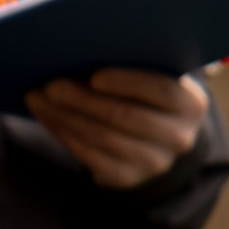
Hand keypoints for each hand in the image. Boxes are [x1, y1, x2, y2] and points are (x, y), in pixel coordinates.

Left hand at [26, 68, 209, 190]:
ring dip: (65, 116)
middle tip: (52, 85)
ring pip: (102, 138)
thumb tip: (80, 51)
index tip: (95, 76)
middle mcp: (178, 137)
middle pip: (126, 116)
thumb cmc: (146, 95)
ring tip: (38, 98)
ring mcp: (153, 162)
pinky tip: (47, 116)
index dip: (127, 83)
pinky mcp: (126, 177)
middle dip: (84, 100)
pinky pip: (90, 156)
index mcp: (189, 104)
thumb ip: (131, 64)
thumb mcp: (152, 78)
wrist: (156, 140)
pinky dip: (64, 133)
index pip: (160, 90)